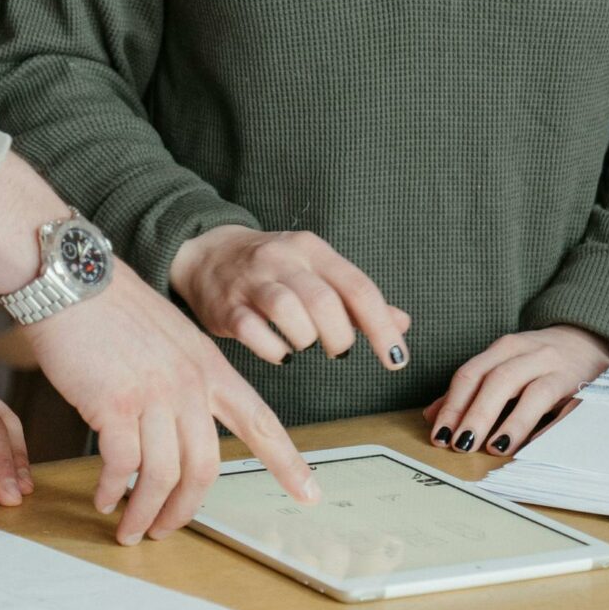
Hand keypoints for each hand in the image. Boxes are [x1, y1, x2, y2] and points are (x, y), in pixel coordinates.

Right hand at [25, 264, 319, 544]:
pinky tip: (104, 498)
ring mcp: (155, 394)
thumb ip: (184, 378)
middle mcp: (189, 383)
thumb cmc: (109, 308)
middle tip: (166, 529)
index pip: (260, 421)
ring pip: (164, 475)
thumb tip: (179, 425)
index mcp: (209, 367)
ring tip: (130, 528)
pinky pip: (123, 466)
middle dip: (186, 510)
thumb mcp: (168, 338)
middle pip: (206, 467)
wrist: (71, 278)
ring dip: (146, 512)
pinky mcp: (116, 403)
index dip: (287, 462)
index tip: (309, 493)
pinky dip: (114, 491)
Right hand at [171, 225, 410, 367]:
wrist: (206, 252)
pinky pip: (252, 332)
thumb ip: (357, 300)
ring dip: (305, 340)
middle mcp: (282, 259)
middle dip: (339, 336)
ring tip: (304, 346)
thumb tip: (402, 323)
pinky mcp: (226, 306)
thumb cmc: (273, 269)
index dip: (382, 326)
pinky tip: (279, 352)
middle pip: (324, 301)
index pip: (357, 287)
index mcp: (312, 250)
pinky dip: (273, 350)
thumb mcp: (317, 272)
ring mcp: (251, 282)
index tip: (397, 359)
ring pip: (288, 311)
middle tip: (338, 349)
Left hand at [424, 326, 608, 455]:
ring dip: (510, 422)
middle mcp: (530, 353)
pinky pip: (566, 408)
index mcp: (504, 349)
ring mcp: (558, 369)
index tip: (439, 435)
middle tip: (460, 444)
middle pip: (497, 381)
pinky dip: (548, 428)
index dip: (453, 405)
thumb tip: (432, 415)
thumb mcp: (502, 365)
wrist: (590, 341)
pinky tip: (533, 447)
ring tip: (492, 447)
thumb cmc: (538, 361)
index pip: (471, 374)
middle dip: (475, 414)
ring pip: (533, 393)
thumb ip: (470, 389)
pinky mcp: (583, 386)